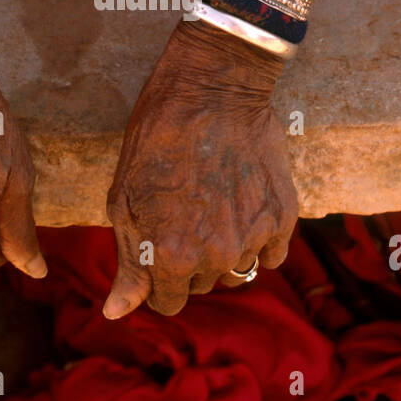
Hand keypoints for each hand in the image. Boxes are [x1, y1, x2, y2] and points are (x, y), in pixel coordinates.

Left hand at [103, 19, 297, 317]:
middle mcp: (216, 256)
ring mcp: (254, 237)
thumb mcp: (124, 198)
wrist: (213, 88)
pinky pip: (271, 255)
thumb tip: (115, 312)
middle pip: (201, 285)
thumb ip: (128, 262)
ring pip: (235, 271)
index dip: (157, 278)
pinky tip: (241, 205)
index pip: (167, 302)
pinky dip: (256, 240)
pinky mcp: (284, 217)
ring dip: (223, 251)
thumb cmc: (157, 137)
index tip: (157, 246)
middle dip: (188, 261)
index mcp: (170, 256)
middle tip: (182, 213)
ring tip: (211, 206)